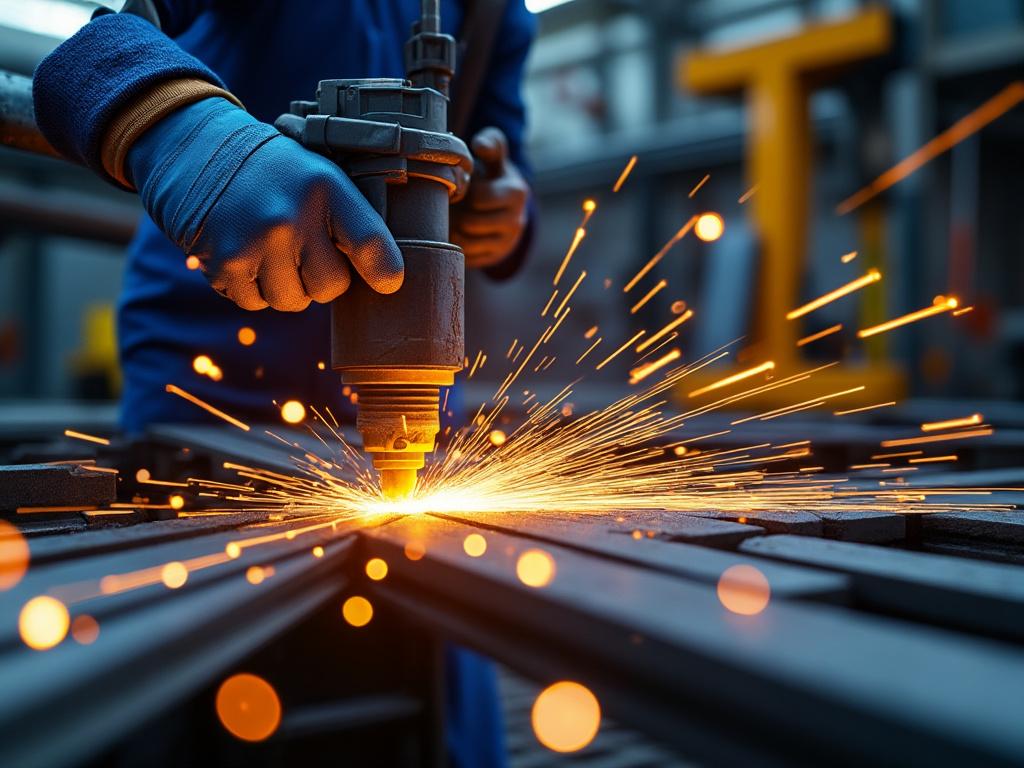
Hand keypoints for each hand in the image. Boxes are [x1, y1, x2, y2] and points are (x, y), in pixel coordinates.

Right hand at [127, 97, 402, 310]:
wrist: (197, 150)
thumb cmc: (274, 172)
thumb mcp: (318, 174)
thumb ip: (350, 218)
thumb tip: (385, 278)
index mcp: (325, 186)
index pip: (371, 243)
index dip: (385, 272)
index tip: (387, 283)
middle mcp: (292, 215)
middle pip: (330, 287)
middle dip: (322, 279)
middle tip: (304, 251)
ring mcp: (257, 242)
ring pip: (293, 301)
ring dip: (286, 286)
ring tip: (271, 249)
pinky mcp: (226, 264)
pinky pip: (256, 303)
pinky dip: (252, 288)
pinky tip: (246, 254)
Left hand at [450, 127, 529, 269]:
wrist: (505, 207)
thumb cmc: (492, 177)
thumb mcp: (494, 159)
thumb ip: (491, 143)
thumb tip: (480, 144)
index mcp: (516, 191)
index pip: (480, 197)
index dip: (467, 192)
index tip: (467, 186)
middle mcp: (517, 219)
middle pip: (471, 222)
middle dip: (459, 213)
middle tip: (454, 204)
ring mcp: (508, 242)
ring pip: (468, 242)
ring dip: (456, 230)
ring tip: (455, 217)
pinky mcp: (496, 257)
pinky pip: (469, 257)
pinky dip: (459, 245)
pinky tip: (459, 232)